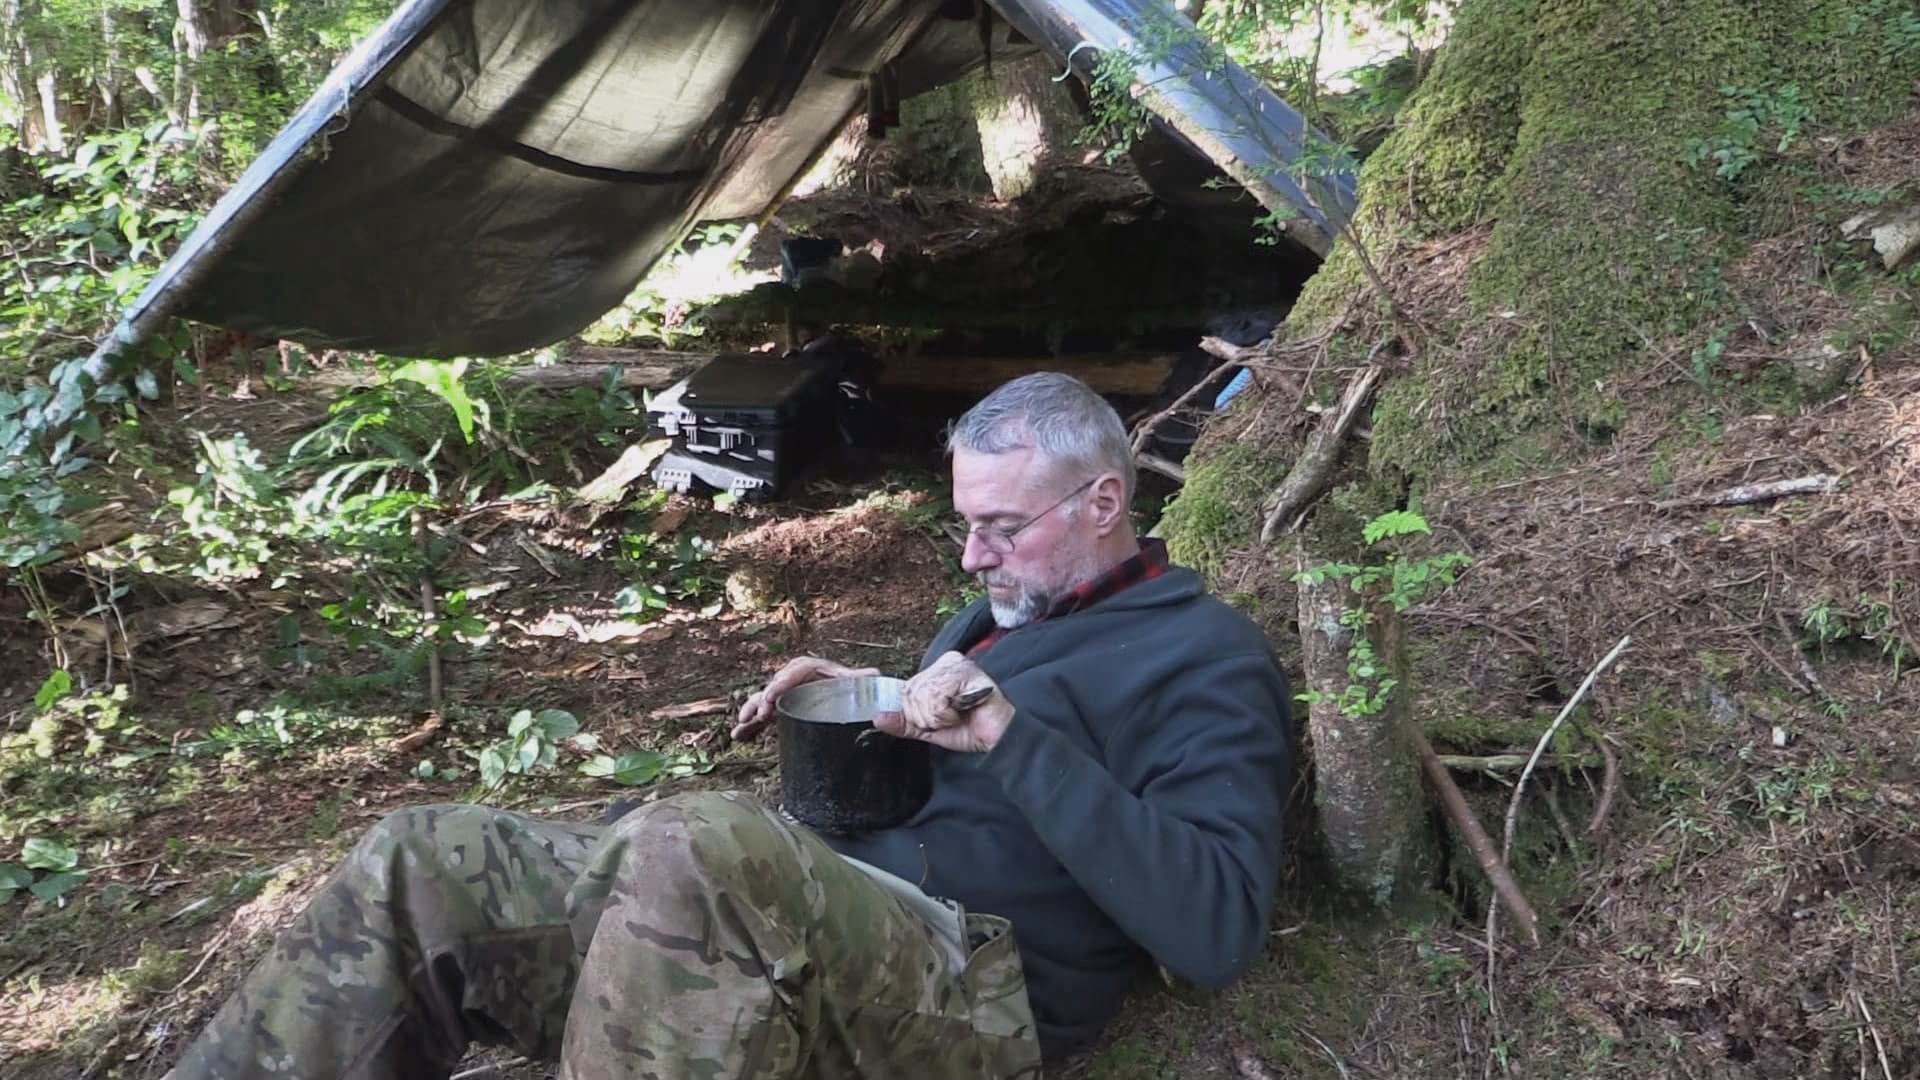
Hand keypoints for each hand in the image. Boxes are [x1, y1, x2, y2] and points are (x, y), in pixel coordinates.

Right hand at [732, 656, 879, 741]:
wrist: (844, 695)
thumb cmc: (847, 686)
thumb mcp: (852, 683)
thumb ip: (860, 680)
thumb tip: (874, 674)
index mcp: (812, 669)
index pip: (794, 672)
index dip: (781, 683)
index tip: (772, 695)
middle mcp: (794, 679)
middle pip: (775, 686)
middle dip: (764, 700)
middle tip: (760, 714)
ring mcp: (785, 694)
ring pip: (763, 700)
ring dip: (752, 710)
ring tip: (742, 723)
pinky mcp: (780, 708)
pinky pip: (762, 714)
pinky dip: (751, 725)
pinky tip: (739, 735)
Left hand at [873, 651, 1013, 753]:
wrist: (997, 739)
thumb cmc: (969, 729)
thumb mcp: (928, 728)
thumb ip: (903, 722)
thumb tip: (878, 717)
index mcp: (936, 670)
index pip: (905, 690)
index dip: (916, 713)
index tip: (937, 720)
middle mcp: (946, 662)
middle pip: (911, 693)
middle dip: (926, 717)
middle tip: (950, 719)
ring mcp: (957, 665)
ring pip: (923, 696)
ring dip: (938, 717)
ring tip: (958, 715)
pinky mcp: (967, 672)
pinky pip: (938, 697)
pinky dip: (947, 714)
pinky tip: (965, 710)